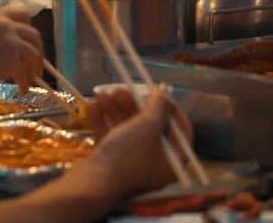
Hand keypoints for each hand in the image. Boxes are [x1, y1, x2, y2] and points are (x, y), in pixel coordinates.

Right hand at [0, 3, 43, 93]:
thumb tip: (10, 48)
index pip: (23, 13)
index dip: (29, 26)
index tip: (28, 39)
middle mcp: (6, 25)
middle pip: (34, 36)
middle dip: (38, 51)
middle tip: (36, 64)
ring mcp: (11, 43)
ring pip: (34, 55)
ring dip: (34, 69)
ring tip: (30, 80)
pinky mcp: (12, 62)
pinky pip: (24, 74)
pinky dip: (24, 84)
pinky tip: (20, 91)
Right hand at [75, 85, 193, 200]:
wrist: (93, 183)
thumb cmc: (127, 155)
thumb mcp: (147, 126)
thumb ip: (158, 106)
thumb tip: (164, 90)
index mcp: (172, 161)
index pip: (179, 131)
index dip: (171, 109)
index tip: (159, 94)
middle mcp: (153, 165)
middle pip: (148, 128)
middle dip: (133, 105)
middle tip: (122, 89)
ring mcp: (130, 165)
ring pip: (125, 130)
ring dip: (114, 109)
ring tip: (103, 94)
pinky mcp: (110, 164)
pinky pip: (110, 138)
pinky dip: (103, 121)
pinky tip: (92, 106)